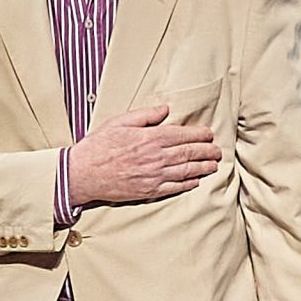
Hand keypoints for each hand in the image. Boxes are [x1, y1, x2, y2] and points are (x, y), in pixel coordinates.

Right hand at [67, 104, 220, 207]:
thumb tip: (164, 109)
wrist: (82, 173)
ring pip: (185, 171)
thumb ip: (144, 115)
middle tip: (217, 151)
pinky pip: (174, 187)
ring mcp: (153, 176)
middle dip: (206, 151)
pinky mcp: (148, 191)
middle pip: (188, 153)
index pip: (182, 135)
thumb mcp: (119, 122)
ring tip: (213, 165)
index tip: (209, 134)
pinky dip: (187, 184)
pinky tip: (196, 181)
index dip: (199, 135)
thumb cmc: (98, 146)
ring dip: (202, 168)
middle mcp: (155, 157)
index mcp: (149, 138)